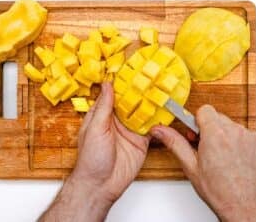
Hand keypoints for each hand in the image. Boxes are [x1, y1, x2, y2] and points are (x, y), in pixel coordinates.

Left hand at [72, 82, 150, 202]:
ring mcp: (130, 131)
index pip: (113, 95)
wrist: (101, 185)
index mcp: (102, 116)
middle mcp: (117, 122)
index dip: (121, 84)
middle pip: (130, 102)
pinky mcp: (141, 142)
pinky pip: (151, 128)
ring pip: (142, 113)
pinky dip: (158, 120)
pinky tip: (164, 111)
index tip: (131, 70)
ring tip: (160, 89)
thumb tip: (107, 85)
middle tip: (151, 77)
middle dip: (139, 91)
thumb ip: (104, 107)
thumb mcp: (96, 128)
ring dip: (150, 104)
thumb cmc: (91, 159)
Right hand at [151, 105, 255, 221]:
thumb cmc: (219, 190)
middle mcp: (235, 132)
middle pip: (219, 119)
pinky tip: (238, 161)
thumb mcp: (191, 166)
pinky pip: (250, 137)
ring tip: (225, 158)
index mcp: (215, 134)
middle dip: (212, 130)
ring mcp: (252, 138)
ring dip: (228, 137)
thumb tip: (160, 130)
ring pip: (234, 128)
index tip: (197, 133)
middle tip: (208, 148)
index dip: (198, 122)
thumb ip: (175, 142)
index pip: (204, 110)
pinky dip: (244, 145)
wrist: (245, 206)